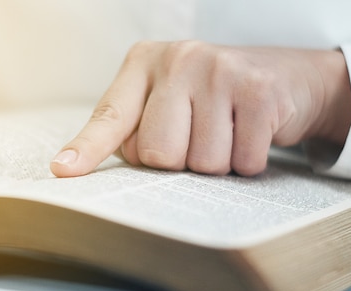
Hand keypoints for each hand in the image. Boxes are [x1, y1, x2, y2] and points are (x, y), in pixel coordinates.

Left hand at [51, 41, 350, 176]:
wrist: (288, 77)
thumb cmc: (213, 99)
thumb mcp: (167, 102)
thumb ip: (135, 130)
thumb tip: (95, 169)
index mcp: (144, 64)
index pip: (110, 116)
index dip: (88, 149)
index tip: (63, 170)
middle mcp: (178, 60)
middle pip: (159, 154)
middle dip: (179, 162)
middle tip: (197, 137)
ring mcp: (219, 71)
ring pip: (203, 163)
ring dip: (217, 163)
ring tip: (227, 133)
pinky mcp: (259, 91)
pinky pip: (243, 162)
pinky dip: (248, 162)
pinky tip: (250, 134)